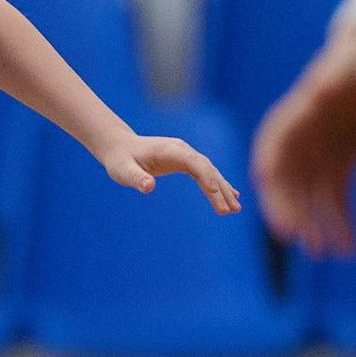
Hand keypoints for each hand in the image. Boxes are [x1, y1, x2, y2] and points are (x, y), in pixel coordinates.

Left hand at [99, 135, 241, 214]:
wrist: (120, 146)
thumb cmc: (119, 160)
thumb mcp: (122, 171)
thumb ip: (135, 178)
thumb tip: (149, 187)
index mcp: (169, 150)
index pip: (194, 163)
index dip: (206, 177)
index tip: (216, 194)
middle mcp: (182, 150)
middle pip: (207, 168)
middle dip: (220, 189)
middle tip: (231, 210)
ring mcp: (185, 154)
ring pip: (209, 171)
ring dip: (223, 189)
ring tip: (235, 209)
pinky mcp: (184, 161)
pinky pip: (205, 173)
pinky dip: (217, 184)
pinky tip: (230, 195)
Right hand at [253, 40, 355, 256]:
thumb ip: (338, 74)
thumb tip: (319, 92)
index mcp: (295, 116)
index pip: (271, 152)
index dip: (271, 182)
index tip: (275, 203)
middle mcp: (299, 143)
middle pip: (284, 183)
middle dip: (290, 213)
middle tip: (300, 239)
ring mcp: (317, 159)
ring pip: (307, 200)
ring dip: (314, 227)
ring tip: (328, 252)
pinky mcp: (338, 169)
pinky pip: (333, 203)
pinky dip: (340, 226)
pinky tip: (349, 248)